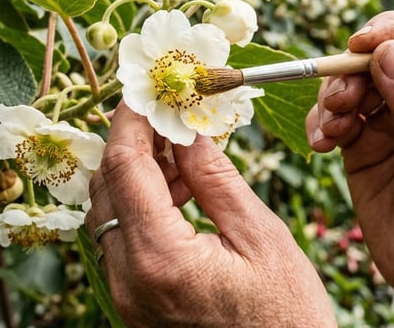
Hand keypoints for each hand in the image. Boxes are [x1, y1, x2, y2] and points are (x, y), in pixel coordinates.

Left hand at [87, 102, 334, 326]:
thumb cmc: (287, 319)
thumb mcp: (261, 238)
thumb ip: (216, 178)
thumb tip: (188, 129)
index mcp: (160, 258)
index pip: (124, 166)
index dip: (131, 119)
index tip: (145, 89)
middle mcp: (128, 279)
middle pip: (106, 186)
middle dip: (132, 143)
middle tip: (168, 115)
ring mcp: (125, 296)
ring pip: (107, 212)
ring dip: (136, 174)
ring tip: (184, 158)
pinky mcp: (132, 305)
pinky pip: (121, 240)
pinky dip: (140, 208)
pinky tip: (180, 195)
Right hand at [305, 11, 393, 325]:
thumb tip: (390, 54)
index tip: (362, 42)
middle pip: (379, 56)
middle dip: (352, 71)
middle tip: (342, 101)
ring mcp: (388, 120)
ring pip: (349, 83)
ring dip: (332, 99)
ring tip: (332, 131)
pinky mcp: (358, 142)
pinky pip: (330, 116)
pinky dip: (319, 125)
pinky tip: (322, 147)